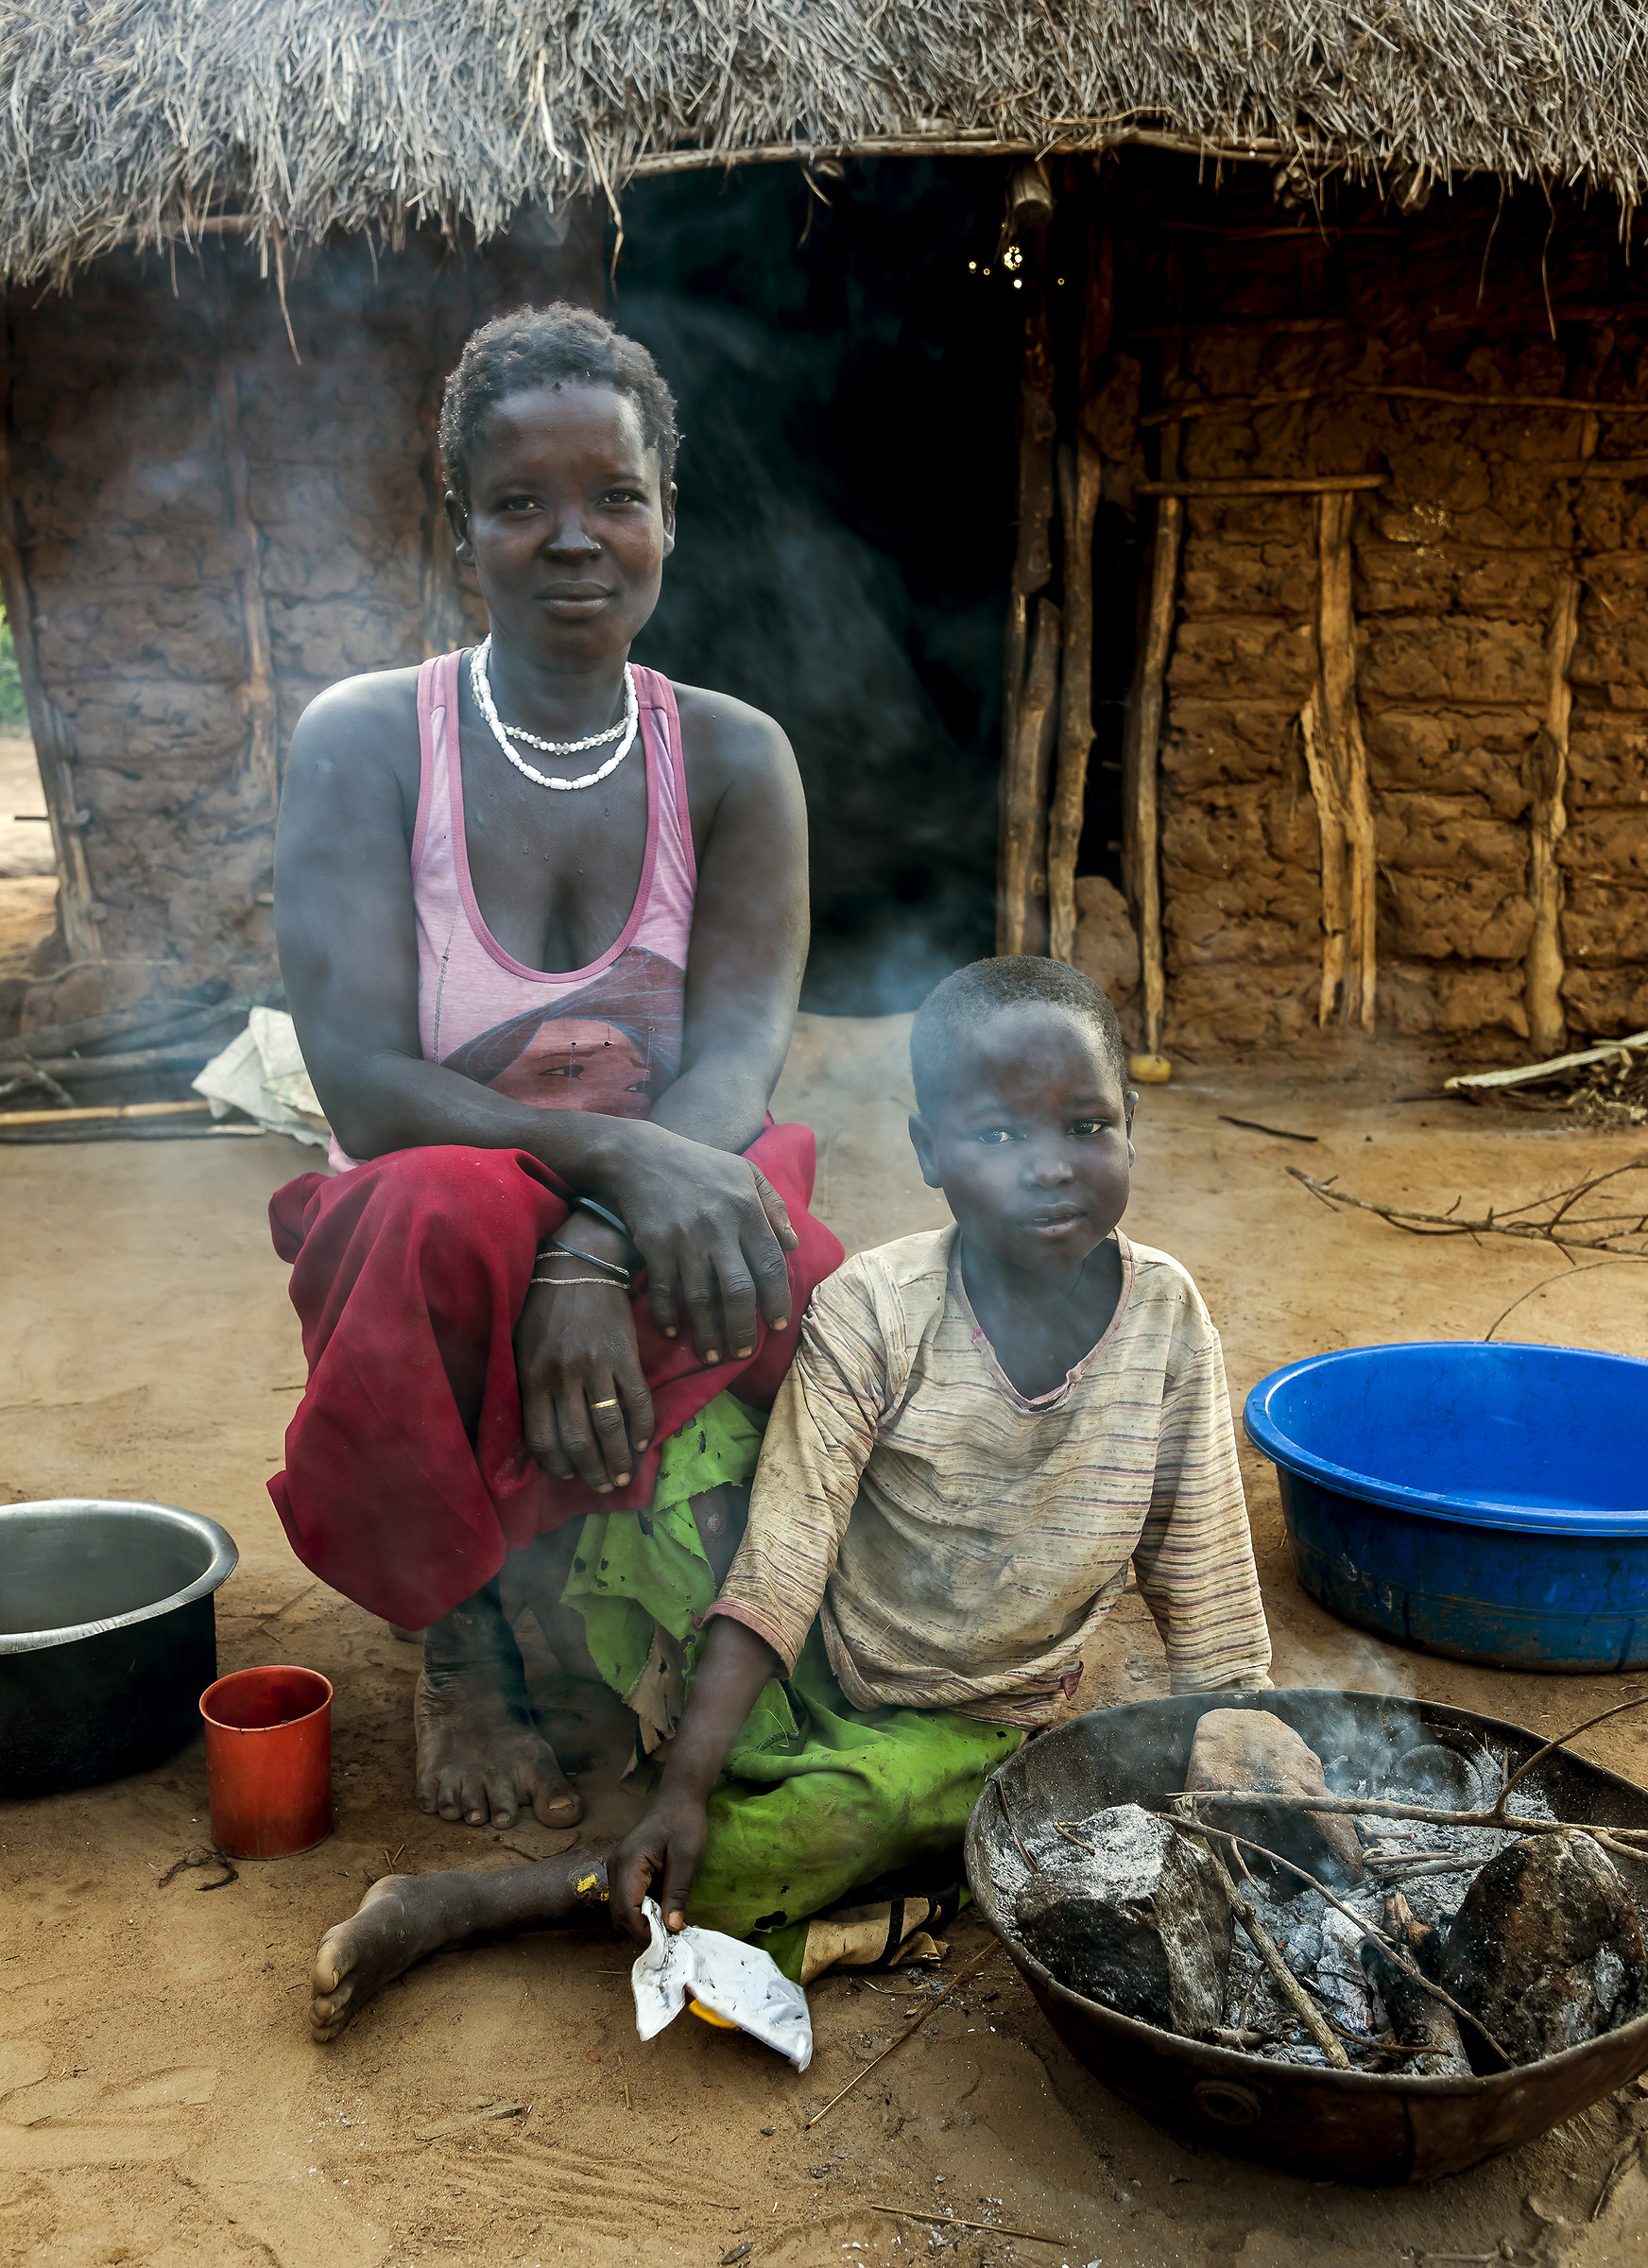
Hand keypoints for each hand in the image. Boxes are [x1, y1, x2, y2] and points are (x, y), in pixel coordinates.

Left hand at [513, 1270, 654, 1493]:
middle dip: (592, 1472)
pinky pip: (637, 1401)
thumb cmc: (545, 1308)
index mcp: (533, 1377)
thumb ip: (530, 1385)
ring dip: (619, 1460)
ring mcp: (595, 1367)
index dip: (556, 1465)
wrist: (580, 1265)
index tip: (568, 1474)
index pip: (543, 1439)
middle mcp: (562, 1377)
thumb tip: (543, 1428)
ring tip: (624, 1476)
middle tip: (603, 1486)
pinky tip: (643, 1442)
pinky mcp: (624, 1356)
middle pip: (578, 1441)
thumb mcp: (523, 1346)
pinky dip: (642, 1427)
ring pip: (609, 1428)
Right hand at [600, 1124, 800, 1365]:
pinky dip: (668, 1315)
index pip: (770, 1265)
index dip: (777, 1299)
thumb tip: (793, 1245)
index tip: (778, 1325)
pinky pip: (664, 1290)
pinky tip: (673, 1333)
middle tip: (744, 1353)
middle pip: (737, 1291)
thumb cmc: (701, 1165)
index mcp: (747, 1211)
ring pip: (700, 1299)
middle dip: (743, 1329)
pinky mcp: (655, 1246)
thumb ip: (773, 1206)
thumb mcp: (745, 1173)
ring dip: (707, 1333)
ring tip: (711, 1356)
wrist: (641, 1155)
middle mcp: (719, 1229)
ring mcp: (685, 1239)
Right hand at [610, 1781, 710, 1942]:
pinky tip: (662, 1907)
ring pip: (621, 1908)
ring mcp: (617, 1867)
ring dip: (641, 1920)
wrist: (679, 1797)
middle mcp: (616, 1866)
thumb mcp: (687, 1858)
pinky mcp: (624, 1868)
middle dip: (642, 1930)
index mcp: (628, 1863)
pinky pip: (627, 1897)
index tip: (668, 1940)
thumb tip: (672, 1928)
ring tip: (668, 1923)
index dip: (644, 1931)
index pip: (626, 1911)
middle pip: (619, 1914)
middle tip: (670, 1935)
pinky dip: (641, 1908)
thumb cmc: (684, 1822)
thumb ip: (678, 1893)